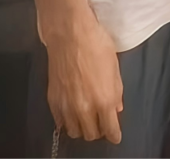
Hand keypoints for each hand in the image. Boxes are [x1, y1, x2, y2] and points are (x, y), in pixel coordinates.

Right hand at [44, 15, 122, 142]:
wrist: (70, 34)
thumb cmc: (97, 45)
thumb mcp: (114, 66)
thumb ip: (116, 91)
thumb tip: (116, 108)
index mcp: (104, 100)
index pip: (110, 130)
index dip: (114, 134)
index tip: (115, 135)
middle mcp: (84, 108)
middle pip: (91, 134)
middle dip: (99, 130)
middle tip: (102, 120)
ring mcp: (66, 106)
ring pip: (75, 132)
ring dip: (83, 127)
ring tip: (87, 117)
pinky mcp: (53, 101)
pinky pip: (60, 122)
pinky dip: (68, 121)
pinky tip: (72, 112)